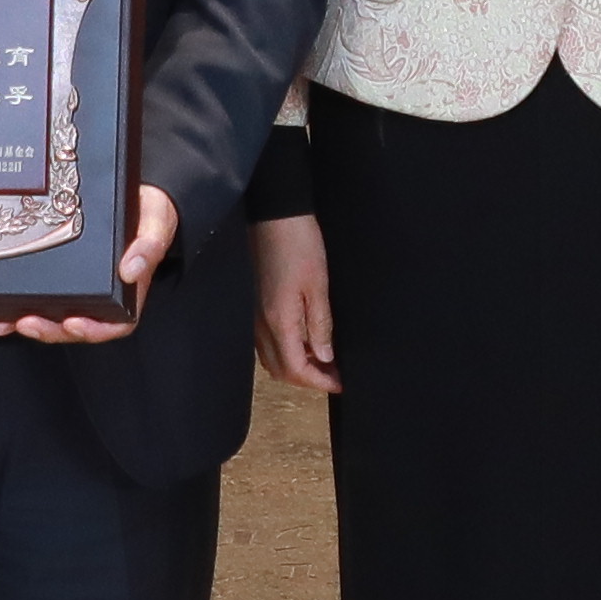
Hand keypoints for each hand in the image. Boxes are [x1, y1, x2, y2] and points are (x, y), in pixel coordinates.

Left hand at [5, 183, 182, 343]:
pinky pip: (41, 294)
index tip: (74, 323)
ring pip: (54, 316)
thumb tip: (131, 271)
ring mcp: (80, 287)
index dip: (93, 330)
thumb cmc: (151, 215)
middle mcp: (101, 294)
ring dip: (29, 323)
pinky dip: (19, 304)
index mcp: (128, 292)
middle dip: (50, 330)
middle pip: (76, 325)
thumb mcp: (158, 225)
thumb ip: (149, 247)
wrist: (137, 196)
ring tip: (5, 322)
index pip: (114, 324)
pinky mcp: (61, 274)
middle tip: (28, 322)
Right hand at [252, 212, 336, 390]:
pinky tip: (308, 341)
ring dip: (297, 366)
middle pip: (281, 370)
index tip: (341, 383)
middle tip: (335, 375)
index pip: (295, 369)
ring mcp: (258, 315)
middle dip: (307, 379)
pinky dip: (289, 351)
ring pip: (273, 358)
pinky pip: (270, 342)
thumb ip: (320, 325)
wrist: (276, 216)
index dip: (319, 382)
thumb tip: (325, 357)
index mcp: (279, 322)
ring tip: (325, 361)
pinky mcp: (260, 305)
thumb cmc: (300, 245)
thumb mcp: (318, 286)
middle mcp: (263, 324)